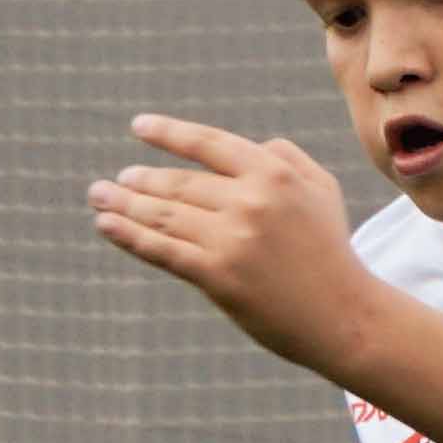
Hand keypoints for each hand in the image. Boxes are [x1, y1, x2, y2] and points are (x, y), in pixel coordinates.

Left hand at [88, 114, 375, 375]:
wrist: (343, 315)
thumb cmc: (330, 250)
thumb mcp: (320, 189)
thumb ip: (285, 158)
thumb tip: (249, 146)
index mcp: (273, 173)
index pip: (208, 144)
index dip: (169, 133)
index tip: (138, 127)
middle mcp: (249, 200)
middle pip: (179, 184)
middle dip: (139, 181)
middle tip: (114, 181)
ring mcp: (231, 238)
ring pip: (165, 215)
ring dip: (124, 205)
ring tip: (99, 197)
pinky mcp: (218, 275)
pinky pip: (163, 250)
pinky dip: (130, 236)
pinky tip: (106, 225)